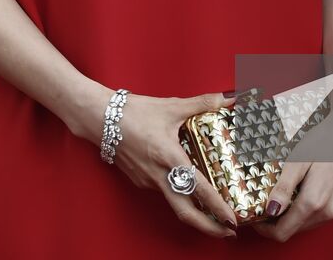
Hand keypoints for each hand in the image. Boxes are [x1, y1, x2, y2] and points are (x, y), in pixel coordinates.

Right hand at [105, 91, 239, 239]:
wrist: (101, 118)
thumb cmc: (135, 112)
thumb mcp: (172, 106)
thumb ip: (203, 103)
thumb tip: (229, 98)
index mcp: (170, 157)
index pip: (199, 189)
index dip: (217, 207)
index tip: (231, 220)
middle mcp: (159, 175)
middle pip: (185, 213)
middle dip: (208, 227)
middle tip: (228, 233)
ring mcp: (147, 181)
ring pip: (174, 202)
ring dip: (194, 211)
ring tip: (213, 212)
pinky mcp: (140, 180)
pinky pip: (162, 190)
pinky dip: (177, 194)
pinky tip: (186, 186)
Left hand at [252, 159, 332, 242]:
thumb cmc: (326, 140)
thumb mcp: (297, 161)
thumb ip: (284, 188)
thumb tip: (270, 210)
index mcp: (314, 202)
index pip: (284, 232)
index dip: (266, 229)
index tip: (257, 219)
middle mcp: (329, 211)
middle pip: (296, 230)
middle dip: (279, 221)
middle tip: (269, 203)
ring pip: (309, 225)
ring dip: (295, 216)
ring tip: (287, 195)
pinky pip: (323, 217)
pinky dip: (311, 211)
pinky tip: (306, 192)